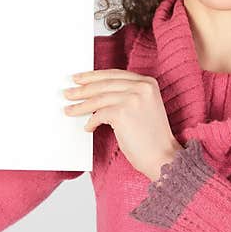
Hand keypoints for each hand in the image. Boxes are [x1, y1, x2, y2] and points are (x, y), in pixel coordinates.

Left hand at [63, 69, 182, 181]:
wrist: (163, 157)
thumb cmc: (152, 138)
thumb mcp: (143, 108)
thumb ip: (126, 96)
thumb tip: (96, 94)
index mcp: (148, 83)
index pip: (114, 74)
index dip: (94, 76)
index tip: (79, 79)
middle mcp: (141, 87)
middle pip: (104, 84)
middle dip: (83, 89)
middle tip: (68, 93)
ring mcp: (133, 98)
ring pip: (98, 98)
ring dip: (81, 106)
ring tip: (69, 110)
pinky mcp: (123, 112)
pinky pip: (99, 114)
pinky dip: (91, 121)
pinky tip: (88, 127)